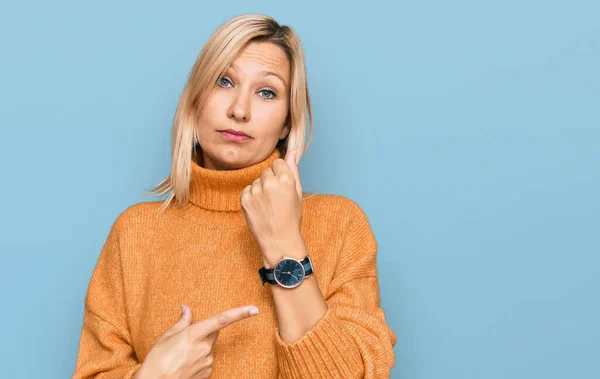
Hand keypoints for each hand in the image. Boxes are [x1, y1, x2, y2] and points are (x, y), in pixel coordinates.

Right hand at [134, 304, 258, 378]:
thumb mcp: (167, 336)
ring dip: (200, 347)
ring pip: (209, 347)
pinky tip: (185, 364)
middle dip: (205, 331)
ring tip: (181, 355)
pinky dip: (199, 359)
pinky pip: (207, 360)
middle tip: (187, 339)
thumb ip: (182, 322)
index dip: (240, 313)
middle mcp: (204, 347)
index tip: (254, 309)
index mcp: (194, 334)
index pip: (222, 320)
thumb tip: (186, 308)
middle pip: (214, 333)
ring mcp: (208, 361)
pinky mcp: (208, 372)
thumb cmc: (157, 360)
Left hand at [240, 150, 303, 266]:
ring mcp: (255, 192)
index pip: (278, 162)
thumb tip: (291, 152)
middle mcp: (269, 183)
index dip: (281, 173)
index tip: (282, 185)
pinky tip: (260, 208)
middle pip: (266, 171)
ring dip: (260, 189)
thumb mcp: (298, 193)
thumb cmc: (291, 217)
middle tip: (276, 198)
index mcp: (286, 180)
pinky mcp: (244, 200)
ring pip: (256, 180)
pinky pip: (247, 190)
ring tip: (268, 205)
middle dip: (270, 180)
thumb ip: (293, 170)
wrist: (278, 240)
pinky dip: (252, 197)